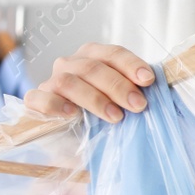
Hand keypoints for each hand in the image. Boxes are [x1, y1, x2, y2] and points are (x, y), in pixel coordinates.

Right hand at [24, 42, 153, 123]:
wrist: (73, 141)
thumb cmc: (100, 116)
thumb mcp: (119, 101)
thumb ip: (133, 91)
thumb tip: (159, 88)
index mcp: (93, 57)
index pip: (112, 53)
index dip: (131, 64)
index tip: (148, 80)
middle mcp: (70, 64)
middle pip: (93, 67)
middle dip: (118, 86)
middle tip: (138, 105)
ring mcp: (50, 81)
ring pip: (68, 81)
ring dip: (95, 98)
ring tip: (115, 116)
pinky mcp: (35, 101)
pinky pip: (39, 97)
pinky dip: (55, 104)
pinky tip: (73, 114)